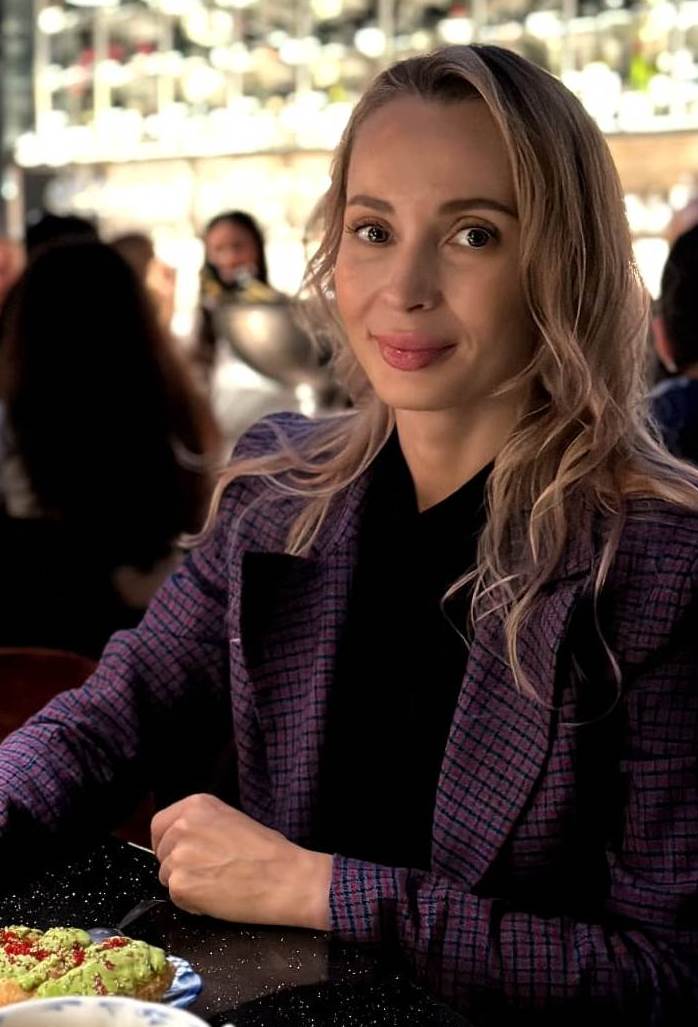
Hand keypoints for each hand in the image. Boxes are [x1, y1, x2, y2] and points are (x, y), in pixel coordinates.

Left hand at [151, 794, 331, 929]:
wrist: (285, 878)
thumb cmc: (269, 851)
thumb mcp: (232, 820)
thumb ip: (203, 825)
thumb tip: (186, 842)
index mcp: (196, 805)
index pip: (160, 825)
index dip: (168, 843)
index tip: (180, 853)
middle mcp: (182, 826)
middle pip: (162, 852)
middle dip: (178, 865)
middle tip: (207, 872)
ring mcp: (179, 855)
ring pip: (167, 876)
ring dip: (186, 884)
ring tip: (217, 885)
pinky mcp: (180, 885)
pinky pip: (176, 898)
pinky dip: (192, 903)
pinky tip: (217, 898)